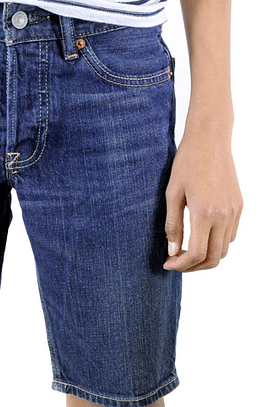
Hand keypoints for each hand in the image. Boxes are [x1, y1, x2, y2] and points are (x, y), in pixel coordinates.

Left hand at [163, 132, 242, 271]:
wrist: (210, 139)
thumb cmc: (187, 163)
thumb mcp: (172, 193)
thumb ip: (173, 225)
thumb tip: (172, 251)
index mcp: (205, 213)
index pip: (196, 253)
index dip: (180, 265)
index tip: (167, 264)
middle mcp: (224, 215)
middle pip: (213, 258)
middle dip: (194, 267)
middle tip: (176, 263)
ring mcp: (235, 211)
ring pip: (224, 249)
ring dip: (206, 257)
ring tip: (186, 252)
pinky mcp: (239, 206)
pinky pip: (230, 235)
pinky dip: (216, 243)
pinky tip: (201, 237)